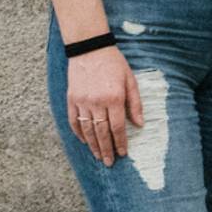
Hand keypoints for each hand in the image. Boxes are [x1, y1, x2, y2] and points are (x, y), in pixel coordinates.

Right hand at [63, 43, 142, 164]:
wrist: (90, 49)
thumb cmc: (114, 64)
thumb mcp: (131, 81)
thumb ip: (135, 103)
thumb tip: (140, 124)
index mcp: (114, 98)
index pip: (117, 127)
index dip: (120, 142)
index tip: (123, 153)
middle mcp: (96, 102)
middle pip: (101, 132)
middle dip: (106, 149)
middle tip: (110, 162)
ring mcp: (81, 101)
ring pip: (87, 129)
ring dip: (93, 145)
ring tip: (99, 156)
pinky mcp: (71, 99)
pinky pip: (73, 121)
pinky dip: (78, 133)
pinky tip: (84, 141)